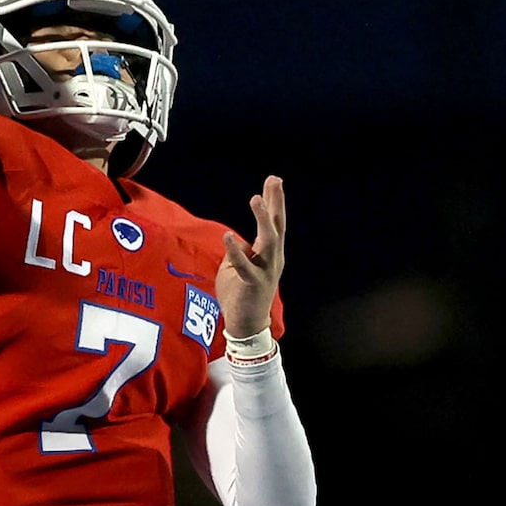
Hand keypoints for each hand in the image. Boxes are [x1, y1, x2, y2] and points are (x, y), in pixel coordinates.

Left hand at [216, 174, 284, 347]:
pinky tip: (228, 236)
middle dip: (275, 202)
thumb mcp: (238, 266)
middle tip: (275, 180)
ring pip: (268, 241)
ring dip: (262, 219)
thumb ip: (240, 251)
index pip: (274, 224)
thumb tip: (238, 240)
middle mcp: (272, 260)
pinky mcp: (252, 283)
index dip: (273, 202)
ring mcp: (265, 271)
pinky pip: (245, 265)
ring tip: (256, 199)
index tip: (274, 181)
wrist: (246, 325)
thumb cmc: (241, 295)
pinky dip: (236, 250)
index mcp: (270, 254)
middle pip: (277, 226)